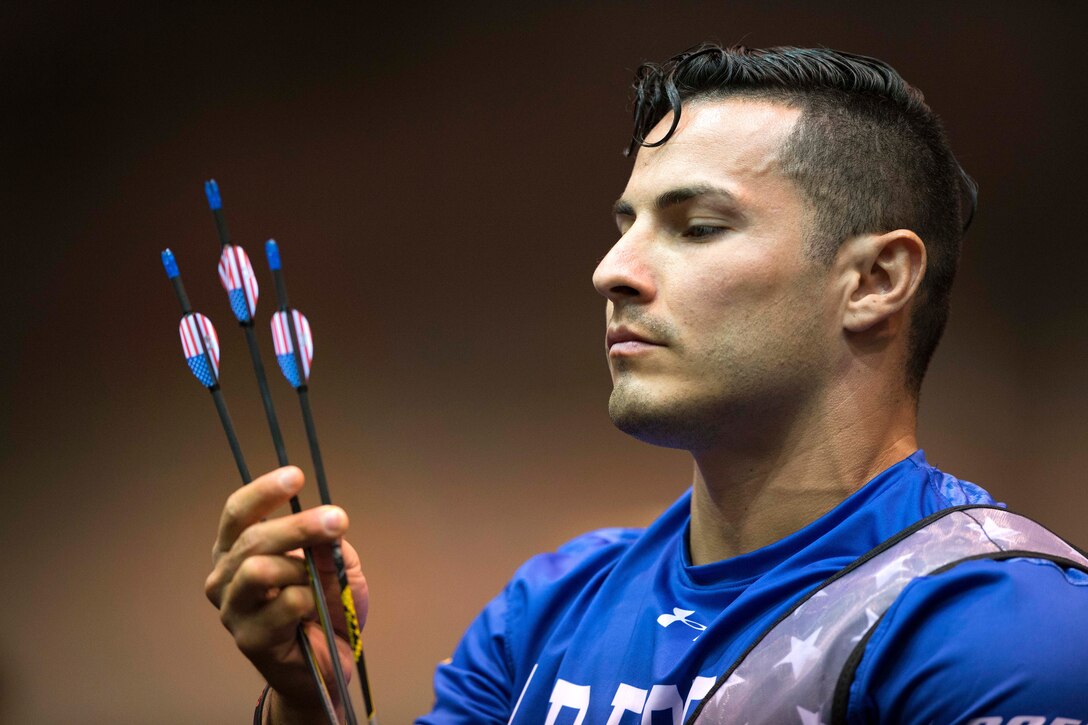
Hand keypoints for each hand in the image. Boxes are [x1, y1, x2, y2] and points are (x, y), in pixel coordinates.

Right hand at [204, 466, 367, 718]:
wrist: (329, 665)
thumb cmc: (326, 608)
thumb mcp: (335, 566)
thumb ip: (328, 544)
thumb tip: (327, 525)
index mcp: (238, 550)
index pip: (239, 513)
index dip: (264, 491)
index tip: (295, 475)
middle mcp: (226, 576)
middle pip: (253, 538)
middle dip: (298, 525)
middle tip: (337, 518)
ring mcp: (233, 609)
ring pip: (259, 569)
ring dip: (300, 569)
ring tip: (318, 582)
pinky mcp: (248, 638)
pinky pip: (284, 604)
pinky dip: (309, 601)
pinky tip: (314, 613)